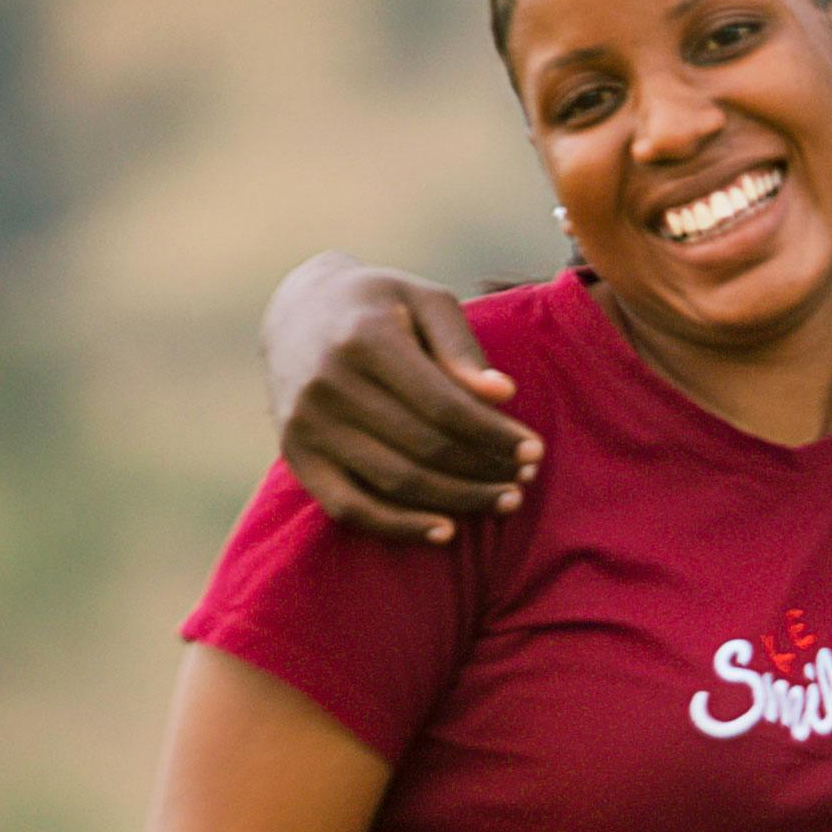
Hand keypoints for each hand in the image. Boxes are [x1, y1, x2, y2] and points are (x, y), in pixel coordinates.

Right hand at [266, 255, 536, 540]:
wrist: (297, 313)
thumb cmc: (379, 306)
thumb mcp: (424, 301)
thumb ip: (461, 347)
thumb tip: (502, 394)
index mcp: (364, 339)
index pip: (444, 405)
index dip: (494, 434)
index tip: (535, 450)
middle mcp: (328, 385)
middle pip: (424, 448)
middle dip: (485, 470)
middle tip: (526, 479)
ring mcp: (305, 425)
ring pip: (395, 483)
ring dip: (458, 501)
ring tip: (504, 500)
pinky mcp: (296, 457)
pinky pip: (350, 508)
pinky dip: (400, 528)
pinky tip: (446, 531)